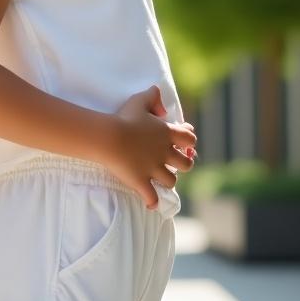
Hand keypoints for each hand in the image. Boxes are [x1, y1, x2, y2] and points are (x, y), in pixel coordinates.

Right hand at [101, 85, 196, 210]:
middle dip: (182, 164)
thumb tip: (162, 104)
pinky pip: (152, 198)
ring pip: (171, 182)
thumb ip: (152, 97)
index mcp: (168, 134)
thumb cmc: (124, 118)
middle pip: (186, 164)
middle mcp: (165, 153)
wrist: (109, 137)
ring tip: (158, 180)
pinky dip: (152, 202)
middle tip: (172, 163)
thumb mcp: (139, 101)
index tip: (182, 143)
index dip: (188, 142)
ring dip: (166, 181)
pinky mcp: (141, 182)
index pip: (191, 139)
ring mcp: (154, 169)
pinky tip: (150, 203)